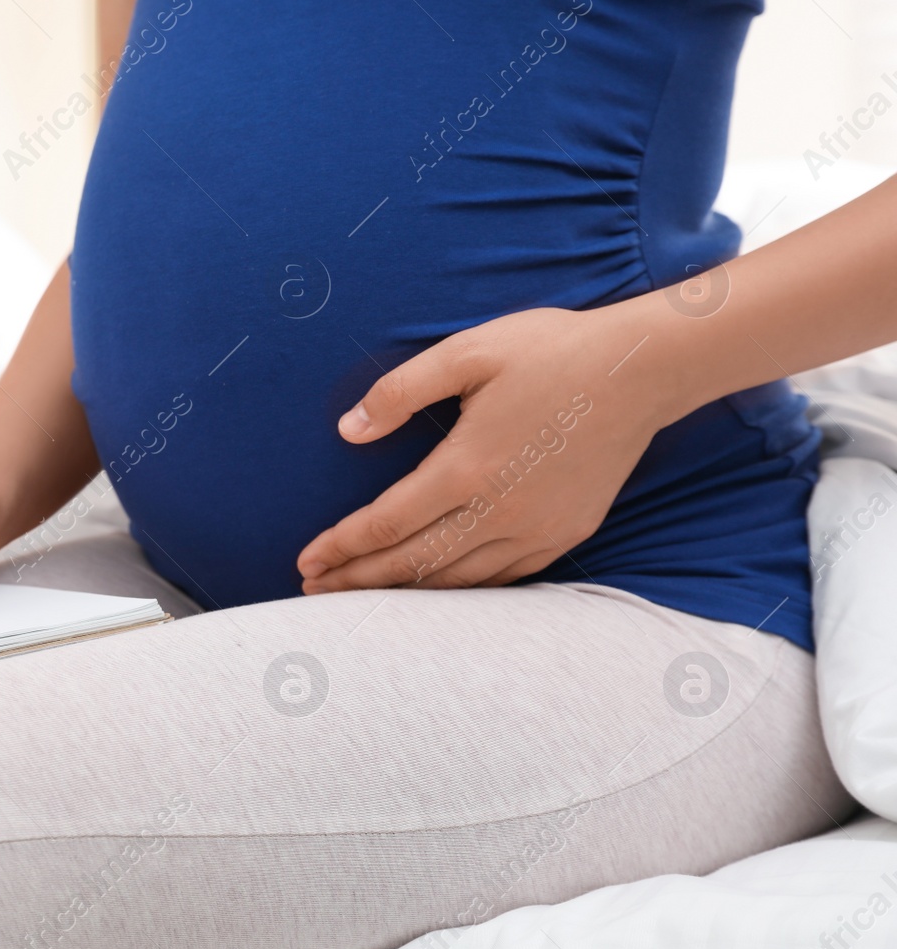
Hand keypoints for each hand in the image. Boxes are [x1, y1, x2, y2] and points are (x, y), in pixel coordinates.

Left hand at [296, 300, 674, 590]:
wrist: (642, 370)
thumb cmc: (550, 352)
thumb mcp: (467, 353)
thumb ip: (400, 392)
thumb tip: (348, 431)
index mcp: (466, 468)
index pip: (386, 524)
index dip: (341, 547)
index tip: (306, 561)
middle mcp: (500, 512)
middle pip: (412, 564)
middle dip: (357, 581)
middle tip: (314, 592)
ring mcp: (536, 530)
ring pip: (456, 581)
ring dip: (403, 594)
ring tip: (360, 597)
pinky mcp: (565, 535)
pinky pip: (500, 580)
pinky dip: (458, 590)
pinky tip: (433, 589)